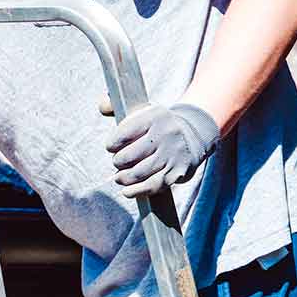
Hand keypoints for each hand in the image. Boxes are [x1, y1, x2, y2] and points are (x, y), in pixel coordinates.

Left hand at [103, 102, 218, 198]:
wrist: (194, 134)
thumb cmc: (157, 124)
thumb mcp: (141, 110)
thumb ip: (116, 105)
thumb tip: (102, 106)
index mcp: (154, 116)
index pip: (124, 133)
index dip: (112, 143)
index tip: (111, 147)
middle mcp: (166, 134)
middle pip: (130, 156)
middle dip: (118, 162)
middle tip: (117, 162)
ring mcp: (173, 154)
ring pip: (139, 173)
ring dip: (124, 178)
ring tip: (119, 177)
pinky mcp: (178, 171)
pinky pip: (153, 186)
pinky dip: (137, 191)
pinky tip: (127, 191)